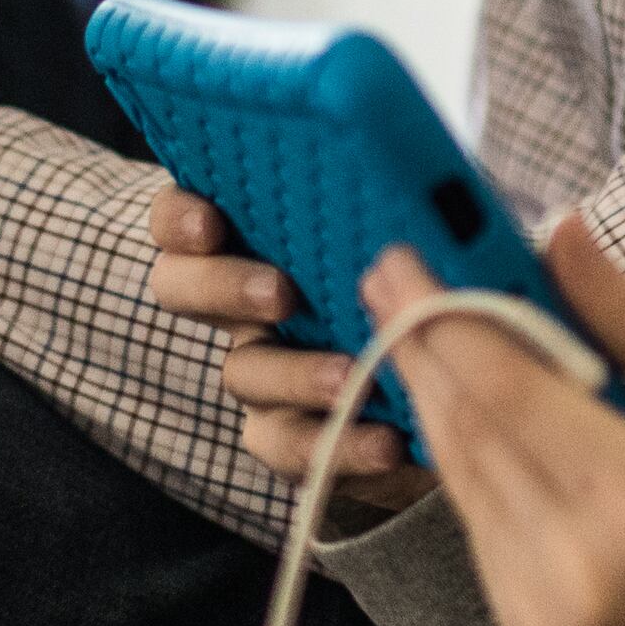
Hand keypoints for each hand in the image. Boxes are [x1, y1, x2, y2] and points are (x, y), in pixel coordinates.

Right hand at [147, 186, 435, 509]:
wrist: (447, 369)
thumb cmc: (409, 268)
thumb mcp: (392, 229)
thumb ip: (375, 209)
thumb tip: (411, 178)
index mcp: (244, 236)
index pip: (177, 219)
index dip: (181, 220)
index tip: (211, 224)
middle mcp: (235, 299)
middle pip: (181, 289)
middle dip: (225, 288)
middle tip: (281, 294)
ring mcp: (257, 368)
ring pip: (242, 373)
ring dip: (295, 374)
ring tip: (352, 379)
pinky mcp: (289, 435)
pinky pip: (295, 447)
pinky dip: (342, 445)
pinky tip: (389, 441)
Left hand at [369, 219, 624, 625]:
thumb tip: (561, 235)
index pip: (508, 393)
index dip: (446, 315)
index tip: (409, 251)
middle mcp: (577, 568)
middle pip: (468, 428)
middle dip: (423, 339)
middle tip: (393, 268)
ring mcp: (544, 608)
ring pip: (458, 470)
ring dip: (431, 387)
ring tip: (415, 316)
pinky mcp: (527, 624)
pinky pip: (475, 513)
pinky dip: (465, 448)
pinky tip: (463, 395)